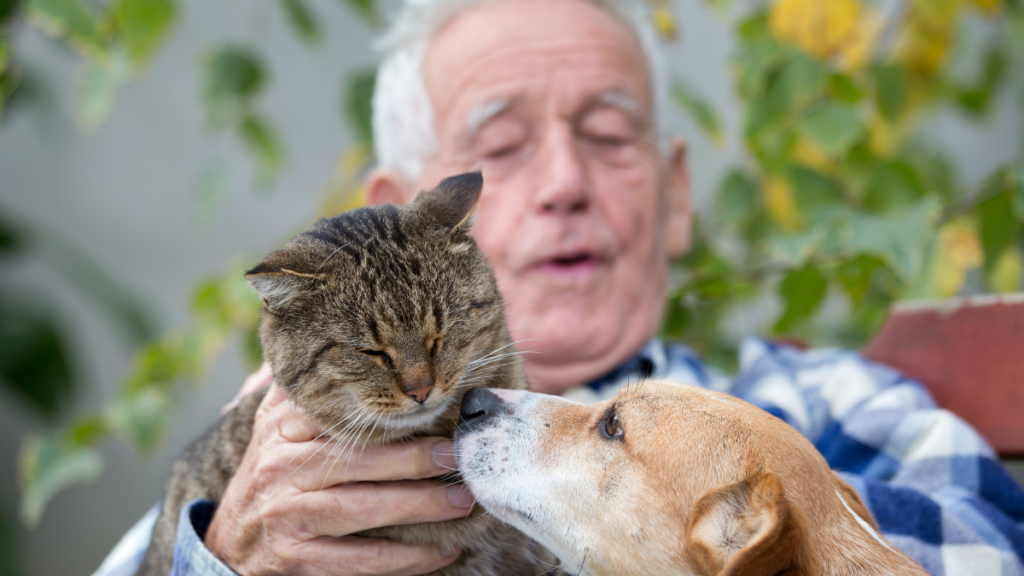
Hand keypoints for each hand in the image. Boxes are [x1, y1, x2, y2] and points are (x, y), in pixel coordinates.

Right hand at [205, 382, 471, 575]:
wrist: (229, 548)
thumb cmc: (271, 480)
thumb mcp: (274, 430)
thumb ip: (303, 391)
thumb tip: (337, 343)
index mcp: (281, 430)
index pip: (338, 414)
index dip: (388, 412)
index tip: (430, 405)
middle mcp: (281, 470)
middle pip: (360, 460)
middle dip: (417, 458)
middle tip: (458, 454)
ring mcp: (288, 517)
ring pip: (365, 508)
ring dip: (422, 506)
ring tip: (463, 500)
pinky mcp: (298, 561)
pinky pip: (364, 559)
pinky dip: (409, 558)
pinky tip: (444, 550)